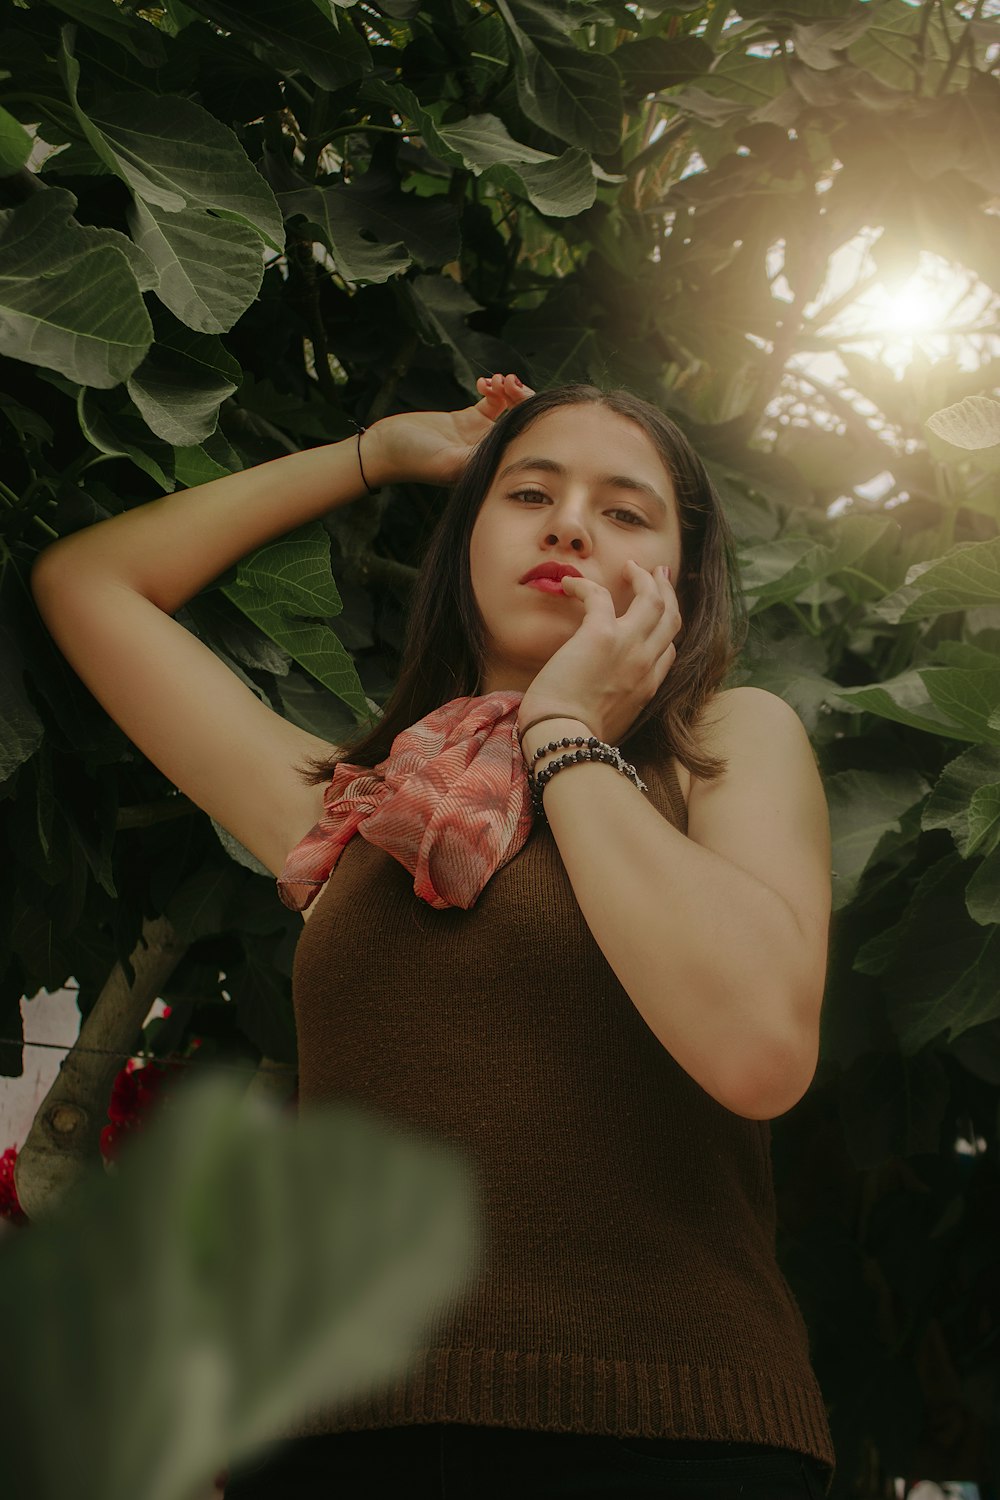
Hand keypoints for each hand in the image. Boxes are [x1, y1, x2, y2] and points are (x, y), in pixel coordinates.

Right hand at [364, 373, 534, 486]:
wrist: (385, 448)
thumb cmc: (413, 460)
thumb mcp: (447, 461)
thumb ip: (475, 456)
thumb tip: (507, 448)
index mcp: (489, 462)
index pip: (522, 437)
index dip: (526, 412)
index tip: (514, 394)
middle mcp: (487, 448)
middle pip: (519, 420)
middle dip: (518, 397)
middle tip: (508, 381)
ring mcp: (478, 433)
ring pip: (507, 407)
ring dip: (505, 389)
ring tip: (494, 380)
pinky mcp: (466, 420)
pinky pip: (490, 401)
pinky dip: (492, 389)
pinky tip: (483, 383)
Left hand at [518, 561, 680, 748]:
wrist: (563, 739)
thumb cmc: (575, 737)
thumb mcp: (612, 725)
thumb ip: (619, 706)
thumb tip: (602, 701)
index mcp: (649, 686)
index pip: (669, 650)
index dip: (664, 628)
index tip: (655, 614)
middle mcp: (646, 663)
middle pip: (671, 616)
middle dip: (666, 590)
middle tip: (657, 573)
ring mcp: (628, 646)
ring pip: (653, 598)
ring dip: (643, 578)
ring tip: (629, 568)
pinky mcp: (601, 634)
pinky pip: (600, 595)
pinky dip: (584, 585)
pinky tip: (570, 584)